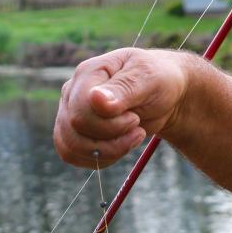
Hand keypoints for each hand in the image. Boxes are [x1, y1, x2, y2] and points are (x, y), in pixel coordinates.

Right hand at [53, 48, 189, 167]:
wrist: (162, 95)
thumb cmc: (157, 81)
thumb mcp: (149, 79)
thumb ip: (123, 89)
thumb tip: (96, 99)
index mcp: (88, 73)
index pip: (81, 109)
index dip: (108, 123)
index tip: (135, 118)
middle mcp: (72, 93)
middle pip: (74, 130)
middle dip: (110, 138)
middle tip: (136, 126)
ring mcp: (69, 113)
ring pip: (70, 147)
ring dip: (106, 152)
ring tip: (131, 138)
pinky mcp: (72, 133)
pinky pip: (73, 156)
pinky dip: (99, 159)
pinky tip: (119, 147)